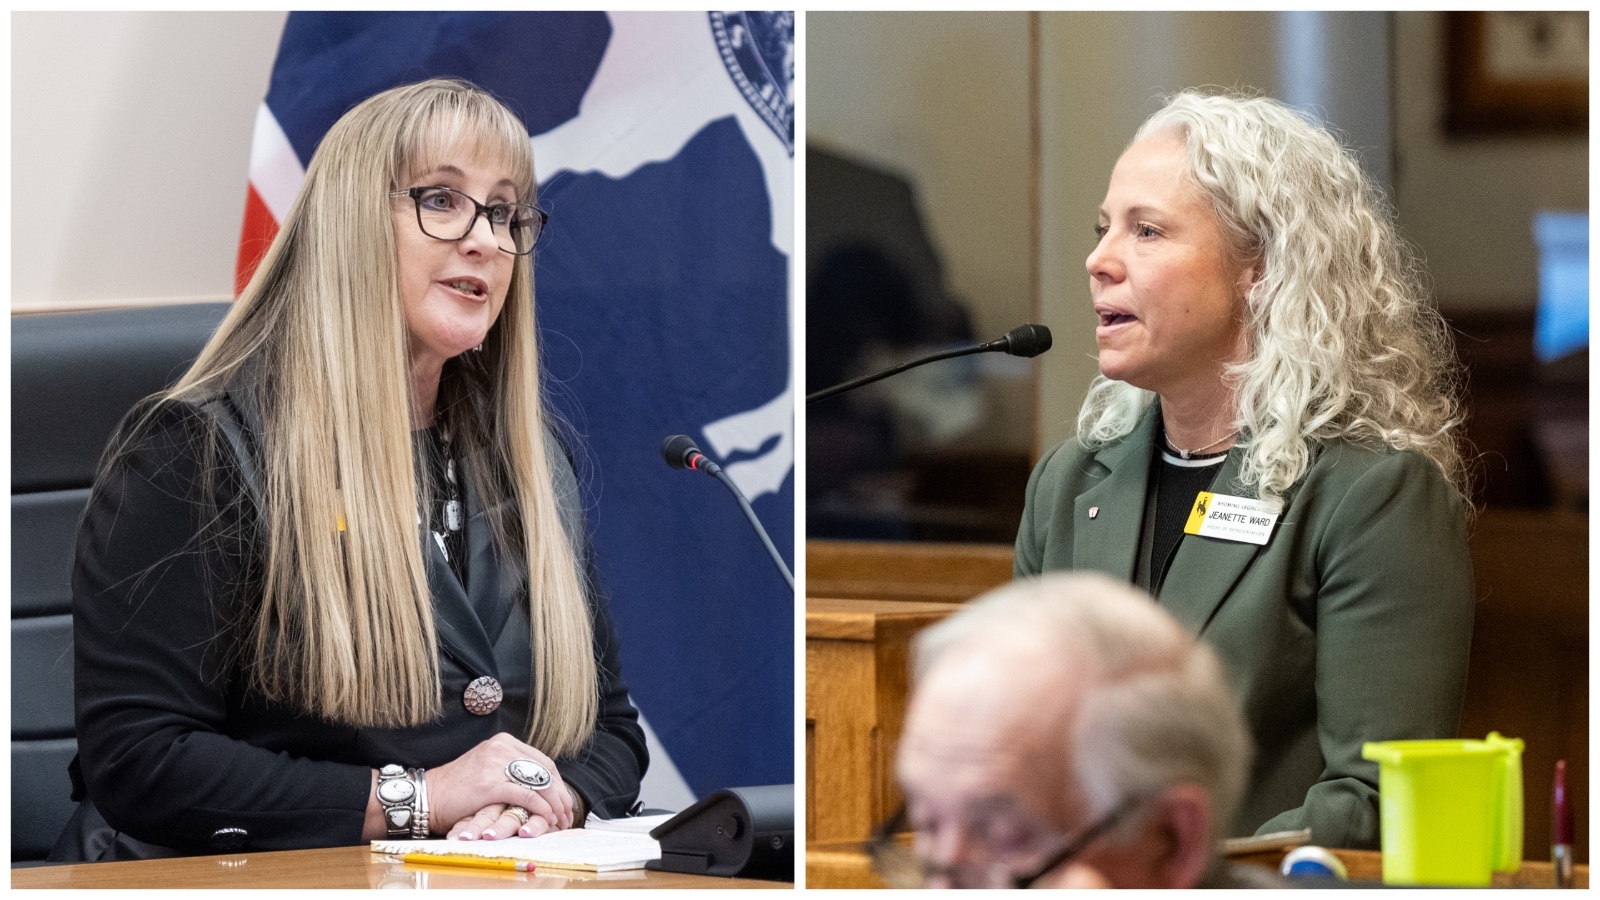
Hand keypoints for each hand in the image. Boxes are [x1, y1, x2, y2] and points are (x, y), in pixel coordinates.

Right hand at [425, 733, 574, 836]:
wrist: (427, 796)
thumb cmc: (456, 789)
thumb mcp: (487, 769)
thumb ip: (510, 769)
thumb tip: (539, 785)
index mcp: (503, 742)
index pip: (542, 761)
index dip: (557, 782)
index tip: (563, 800)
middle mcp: (502, 748)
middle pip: (545, 770)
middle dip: (560, 794)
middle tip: (568, 813)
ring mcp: (496, 764)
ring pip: (539, 782)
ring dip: (555, 804)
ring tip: (561, 820)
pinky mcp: (491, 784)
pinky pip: (526, 796)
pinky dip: (541, 809)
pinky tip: (547, 819)